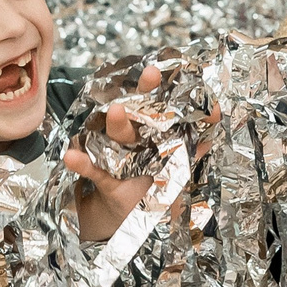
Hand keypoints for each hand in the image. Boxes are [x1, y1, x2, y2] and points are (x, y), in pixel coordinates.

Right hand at [62, 63, 180, 242]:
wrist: (135, 219)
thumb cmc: (157, 185)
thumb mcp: (180, 167)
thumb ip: (194, 148)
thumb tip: (215, 124)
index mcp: (153, 132)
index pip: (160, 104)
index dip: (170, 88)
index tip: (179, 68)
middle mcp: (134, 137)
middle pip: (139, 111)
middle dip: (144, 93)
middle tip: (152, 73)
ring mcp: (117, 154)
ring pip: (116, 135)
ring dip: (116, 122)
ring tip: (116, 111)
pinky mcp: (106, 178)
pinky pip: (92, 170)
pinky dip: (81, 163)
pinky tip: (71, 156)